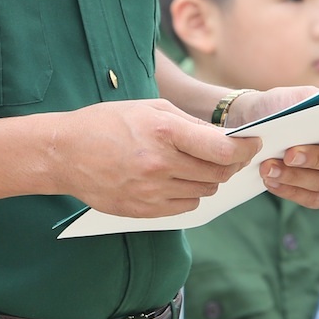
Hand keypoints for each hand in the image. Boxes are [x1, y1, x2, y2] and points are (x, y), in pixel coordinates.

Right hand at [49, 99, 260, 217]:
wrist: (65, 153)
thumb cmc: (108, 123)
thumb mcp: (151, 108)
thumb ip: (190, 124)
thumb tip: (224, 138)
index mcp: (165, 132)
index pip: (223, 150)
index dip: (245, 148)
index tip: (252, 143)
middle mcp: (161, 164)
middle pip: (218, 173)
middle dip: (230, 163)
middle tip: (229, 155)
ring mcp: (152, 191)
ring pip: (205, 191)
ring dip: (208, 179)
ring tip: (194, 164)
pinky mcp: (144, 210)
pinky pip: (186, 207)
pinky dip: (190, 195)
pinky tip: (177, 180)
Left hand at [223, 87, 318, 209]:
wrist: (260, 120)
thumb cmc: (286, 105)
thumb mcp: (299, 97)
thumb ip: (315, 103)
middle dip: (318, 159)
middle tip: (290, 153)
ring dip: (296, 176)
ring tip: (269, 167)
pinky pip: (312, 200)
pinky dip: (289, 190)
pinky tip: (271, 180)